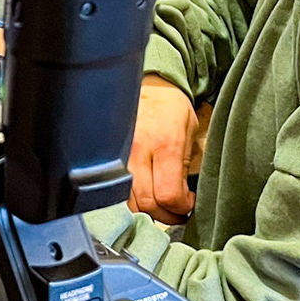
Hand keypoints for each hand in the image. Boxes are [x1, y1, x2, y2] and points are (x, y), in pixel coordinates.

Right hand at [129, 76, 201, 223]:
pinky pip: (116, 192)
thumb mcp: (190, 132)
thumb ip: (185, 166)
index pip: (168, 194)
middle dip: (166, 215)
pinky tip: (142, 199)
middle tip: (177, 213)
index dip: (181, 208)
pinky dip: (130, 202)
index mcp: (165, 144)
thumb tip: (185, 199)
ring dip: (147, 212)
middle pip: (147, 204)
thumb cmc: (172, 108)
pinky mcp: (109, 158)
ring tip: (161, 208)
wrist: (147, 84)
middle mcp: (138, 151)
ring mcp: (120, 156)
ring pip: (128, 202)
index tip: (189, 205)